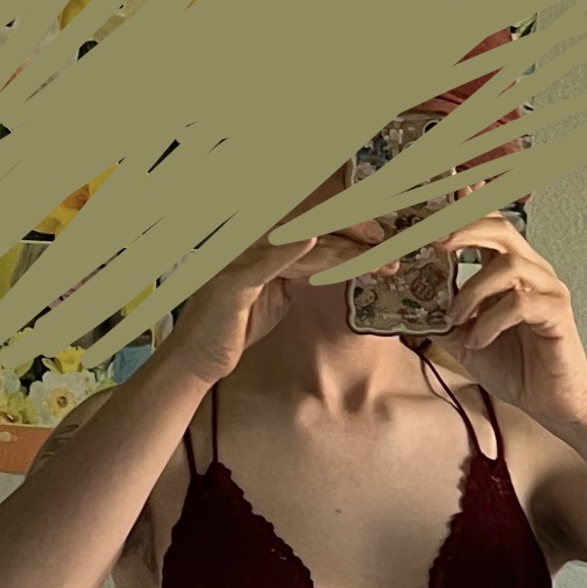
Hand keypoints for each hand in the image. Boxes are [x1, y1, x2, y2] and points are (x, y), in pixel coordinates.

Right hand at [169, 221, 400, 386]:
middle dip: (352, 234)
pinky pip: (264, 263)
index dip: (348, 229)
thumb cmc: (235, 327)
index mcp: (266, 245)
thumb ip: (299, 274)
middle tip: (388, 239)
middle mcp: (253, 243)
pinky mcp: (233, 282)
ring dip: (339, 248)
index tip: (382, 237)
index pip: (314, 230)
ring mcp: (242, 259)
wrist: (198, 358)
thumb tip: (329, 261)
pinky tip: (312, 239)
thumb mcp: (277, 296)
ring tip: (373, 247)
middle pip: (311, 229)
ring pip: (299, 245)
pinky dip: (287, 251)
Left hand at [437, 213, 586, 426]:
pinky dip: (491, 321)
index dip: (471, 206)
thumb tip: (411, 309)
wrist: (550, 402)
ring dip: (473, 291)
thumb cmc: (517, 368)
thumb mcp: (467, 343)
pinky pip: (520, 303)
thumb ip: (445, 320)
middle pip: (502, 230)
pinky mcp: (556, 314)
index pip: (492, 227)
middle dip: (466, 230)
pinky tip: (479, 340)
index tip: (447, 194)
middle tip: (437, 245)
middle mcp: (533, 273)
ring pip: (509, 265)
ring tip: (457, 319)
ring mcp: (548, 291)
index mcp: (511, 273)